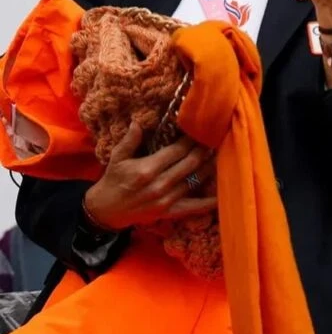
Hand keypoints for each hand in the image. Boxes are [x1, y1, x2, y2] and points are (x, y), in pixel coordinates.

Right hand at [83, 121, 216, 231]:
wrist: (107, 210)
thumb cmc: (113, 180)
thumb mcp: (118, 157)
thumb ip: (130, 140)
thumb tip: (138, 121)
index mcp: (148, 169)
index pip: (177, 150)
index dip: (191, 138)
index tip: (202, 128)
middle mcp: (160, 184)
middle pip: (190, 163)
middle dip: (204, 149)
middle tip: (216, 137)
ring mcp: (167, 200)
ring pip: (195, 180)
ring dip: (209, 166)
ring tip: (221, 154)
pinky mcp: (169, 212)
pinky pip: (193, 207)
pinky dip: (208, 202)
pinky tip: (222, 194)